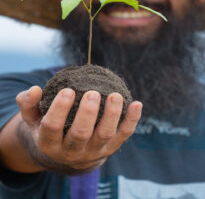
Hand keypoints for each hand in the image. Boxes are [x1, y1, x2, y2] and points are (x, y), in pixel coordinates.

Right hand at [16, 86, 141, 171]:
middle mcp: (72, 150)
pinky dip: (132, 120)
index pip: (52, 128)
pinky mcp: (111, 147)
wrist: (69, 154)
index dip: (59, 110)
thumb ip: (29, 105)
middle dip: (87, 113)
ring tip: (115, 95)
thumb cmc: (52, 129)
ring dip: (112, 115)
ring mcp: (94, 150)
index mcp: (49, 143)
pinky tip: (136, 103)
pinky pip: (124, 134)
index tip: (67, 90)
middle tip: (93, 93)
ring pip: (105, 135)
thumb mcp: (35, 119)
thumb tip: (34, 89)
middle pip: (80, 134)